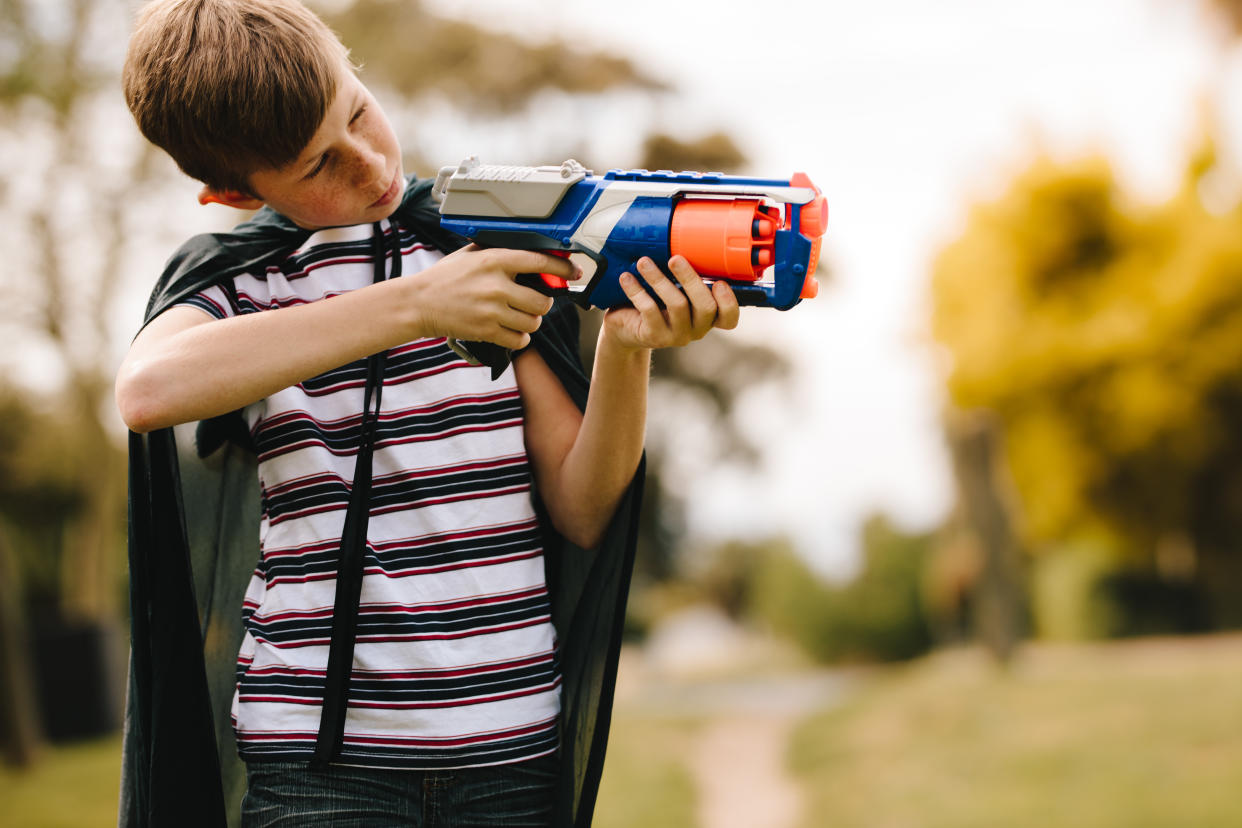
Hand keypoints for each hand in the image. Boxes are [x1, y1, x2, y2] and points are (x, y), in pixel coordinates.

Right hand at [406, 245, 574, 349]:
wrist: (418, 303)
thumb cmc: (444, 277)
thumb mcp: (470, 254)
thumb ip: (498, 252)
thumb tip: (531, 252)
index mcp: (494, 260)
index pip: (540, 262)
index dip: (563, 268)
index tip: (573, 272)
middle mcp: (496, 285)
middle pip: (542, 301)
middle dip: (543, 303)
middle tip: (535, 302)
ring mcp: (492, 310)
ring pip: (533, 322)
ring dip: (531, 322)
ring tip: (520, 317)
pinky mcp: (486, 331)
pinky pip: (519, 340)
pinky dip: (520, 338)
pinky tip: (512, 331)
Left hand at [603, 255, 739, 350]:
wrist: (625, 327)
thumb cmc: (655, 301)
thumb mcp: (674, 290)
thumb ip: (686, 277)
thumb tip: (686, 241)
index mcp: (707, 317)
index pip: (729, 318)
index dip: (729, 302)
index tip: (720, 282)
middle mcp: (696, 329)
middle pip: (705, 307)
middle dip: (691, 280)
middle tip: (675, 259)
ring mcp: (677, 336)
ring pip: (677, 305)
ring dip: (659, 279)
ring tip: (643, 262)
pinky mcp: (654, 336)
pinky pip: (649, 310)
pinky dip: (637, 290)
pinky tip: (627, 277)